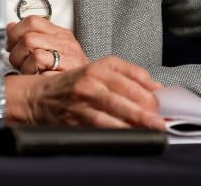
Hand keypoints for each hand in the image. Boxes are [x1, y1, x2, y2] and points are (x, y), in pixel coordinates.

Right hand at [5, 56, 165, 129]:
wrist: (37, 98)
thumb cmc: (72, 86)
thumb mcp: (98, 72)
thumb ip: (127, 77)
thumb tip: (156, 89)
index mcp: (99, 66)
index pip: (130, 73)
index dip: (149, 87)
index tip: (163, 100)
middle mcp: (91, 80)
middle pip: (124, 92)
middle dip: (146, 107)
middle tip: (161, 118)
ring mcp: (83, 99)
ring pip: (113, 109)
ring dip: (135, 121)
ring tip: (151, 128)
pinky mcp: (75, 118)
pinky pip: (100, 125)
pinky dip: (116, 131)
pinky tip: (129, 135)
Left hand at [6, 16, 88, 74]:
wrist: (90, 86)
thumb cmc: (69, 69)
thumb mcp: (52, 46)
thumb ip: (31, 35)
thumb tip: (10, 27)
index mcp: (60, 33)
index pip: (32, 21)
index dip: (15, 33)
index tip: (11, 44)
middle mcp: (66, 44)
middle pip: (28, 40)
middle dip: (17, 55)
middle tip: (20, 63)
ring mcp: (69, 60)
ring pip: (35, 56)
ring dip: (26, 69)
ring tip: (31, 73)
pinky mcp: (69, 78)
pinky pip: (44, 76)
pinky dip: (37, 80)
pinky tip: (39, 80)